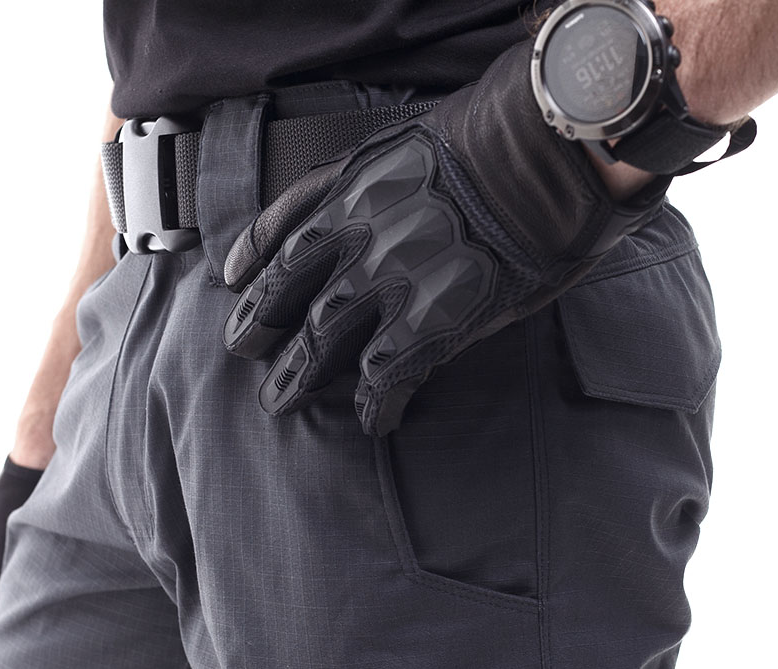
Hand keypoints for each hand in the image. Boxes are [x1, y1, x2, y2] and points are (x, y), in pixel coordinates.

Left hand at [222, 39, 672, 435]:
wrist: (546, 153)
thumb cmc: (495, 137)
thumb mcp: (408, 141)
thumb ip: (369, 179)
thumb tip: (360, 201)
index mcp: (346, 193)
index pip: (278, 234)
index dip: (250, 263)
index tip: (232, 283)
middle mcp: (354, 242)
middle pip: (285, 297)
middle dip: (257, 330)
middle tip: (244, 354)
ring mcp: (386, 287)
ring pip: (319, 344)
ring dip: (296, 378)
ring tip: (279, 402)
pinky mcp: (427, 327)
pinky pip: (386, 379)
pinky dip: (376, 407)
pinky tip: (375, 423)